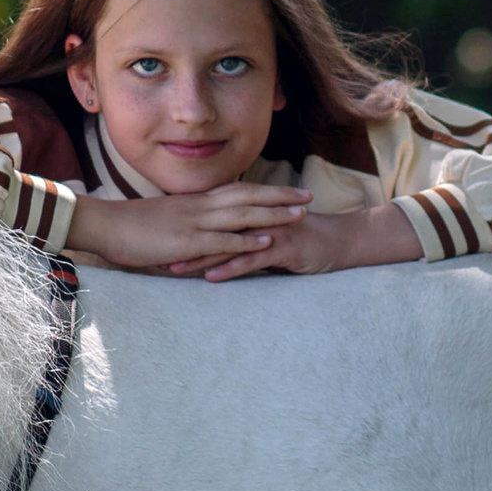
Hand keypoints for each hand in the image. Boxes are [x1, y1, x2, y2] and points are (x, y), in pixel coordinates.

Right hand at [65, 184, 311, 271]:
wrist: (103, 224)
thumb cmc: (126, 226)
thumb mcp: (161, 220)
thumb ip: (182, 225)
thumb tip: (195, 235)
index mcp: (193, 202)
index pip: (236, 190)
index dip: (264, 190)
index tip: (286, 190)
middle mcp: (199, 206)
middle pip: (248, 195)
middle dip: (280, 196)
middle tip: (307, 196)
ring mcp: (194, 222)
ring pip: (242, 214)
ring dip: (274, 213)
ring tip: (300, 214)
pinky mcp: (187, 241)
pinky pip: (223, 240)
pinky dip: (248, 240)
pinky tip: (268, 241)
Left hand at [169, 202, 424, 279]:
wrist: (338, 242)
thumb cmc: (298, 241)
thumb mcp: (264, 237)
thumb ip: (240, 238)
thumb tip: (214, 247)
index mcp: (246, 213)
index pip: (207, 220)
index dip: (181, 230)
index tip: (154, 241)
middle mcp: (254, 218)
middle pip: (210, 229)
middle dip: (182, 243)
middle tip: (153, 255)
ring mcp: (269, 231)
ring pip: (228, 244)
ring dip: (200, 257)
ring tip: (175, 270)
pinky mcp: (283, 247)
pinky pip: (253, 259)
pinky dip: (231, 268)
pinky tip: (212, 278)